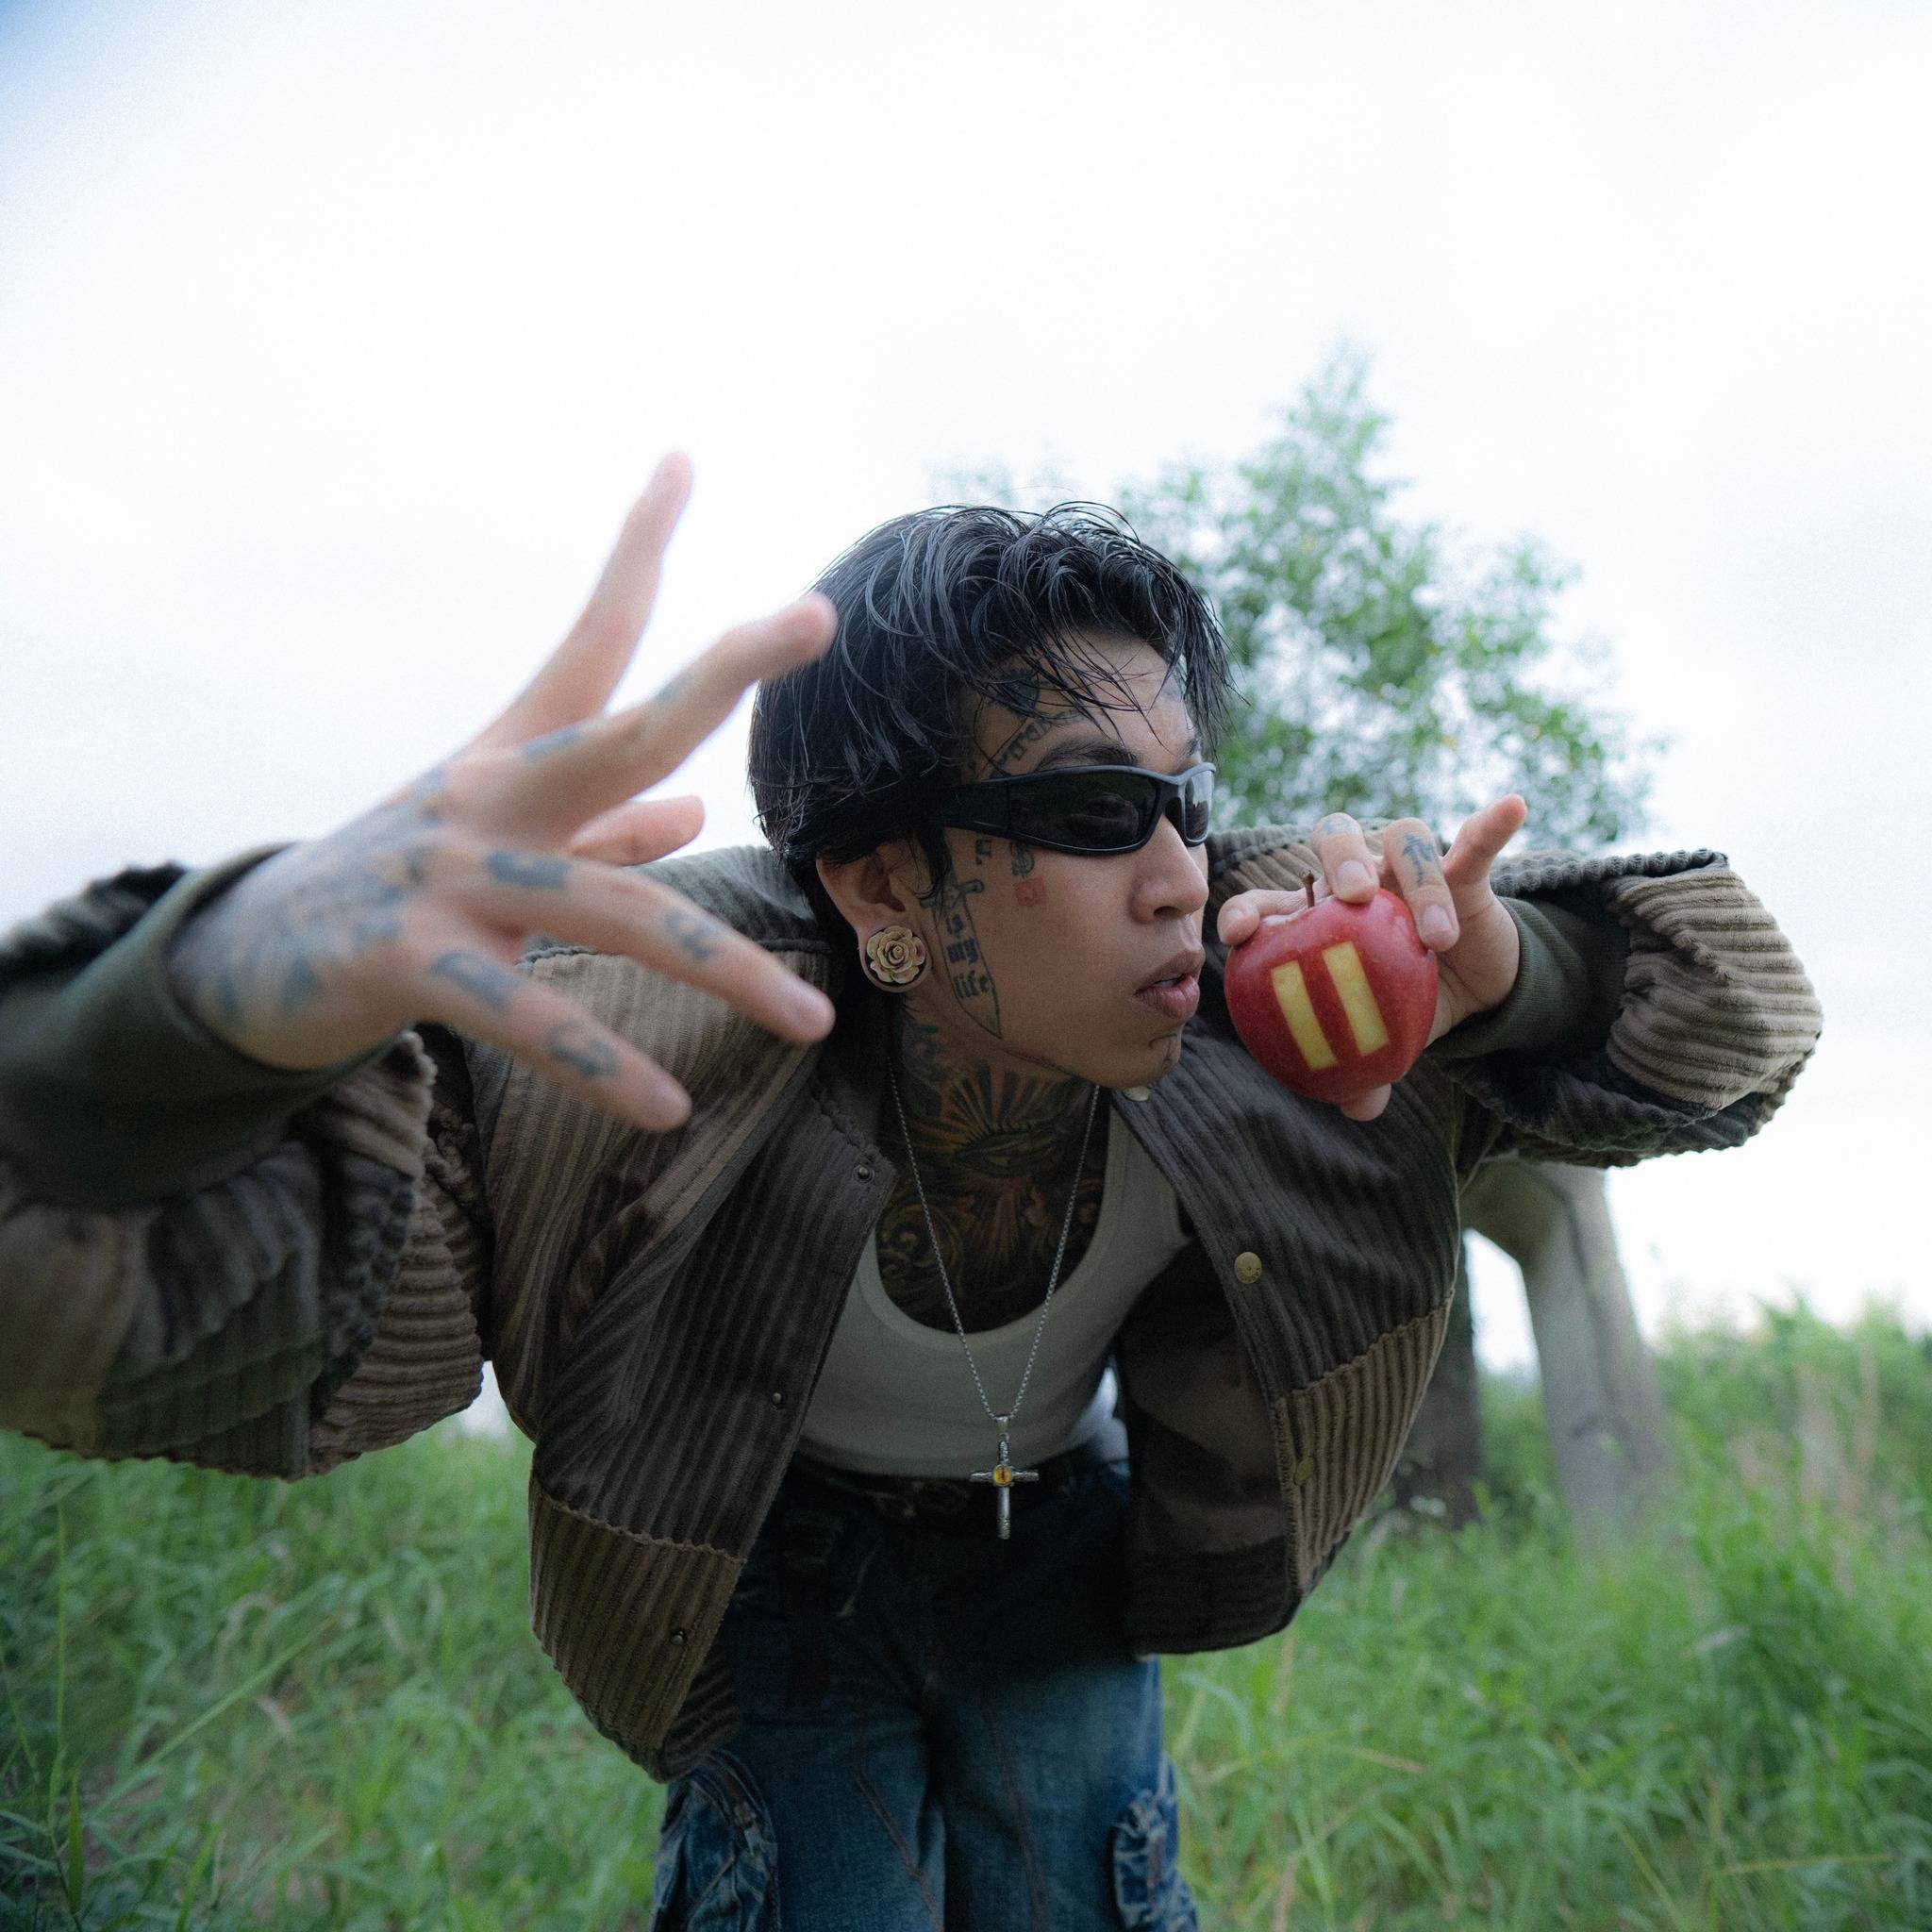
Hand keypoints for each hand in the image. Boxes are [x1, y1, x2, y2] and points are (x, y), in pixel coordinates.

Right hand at [164, 453, 837, 1131]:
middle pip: (622, 728)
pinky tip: (669, 1111)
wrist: (245, 963)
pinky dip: (600, 1065)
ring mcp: (448, 876)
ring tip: (813, 1019)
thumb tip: (698, 811)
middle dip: (720, 674)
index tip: (682, 459)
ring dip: (723, 968)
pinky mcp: (409, 963)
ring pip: (611, 905)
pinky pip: (525, 1017)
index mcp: (512, 759)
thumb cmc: (400, 893)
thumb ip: (604, 829)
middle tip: (813, 616)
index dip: (638, 550)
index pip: (590, 639)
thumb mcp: (500, 848)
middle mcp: (488, 798)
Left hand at [1215, 796, 1528, 1121]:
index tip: (1241, 932)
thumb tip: (1358, 1109)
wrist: (1471, 989)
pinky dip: (1490, 825)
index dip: (1249, 910)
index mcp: (1320, 918)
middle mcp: (1360, 881)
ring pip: (1401, 838)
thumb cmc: (1405, 1007)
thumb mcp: (1386, 1040)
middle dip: (1338, 860)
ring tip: (1435, 933)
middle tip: (1355, 898)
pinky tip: (1510, 808)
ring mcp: (1409, 870)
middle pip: (1334, 840)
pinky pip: (1476, 840)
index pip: (1272, 901)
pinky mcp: (1464, 868)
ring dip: (1416, 874)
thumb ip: (1368, 1070)